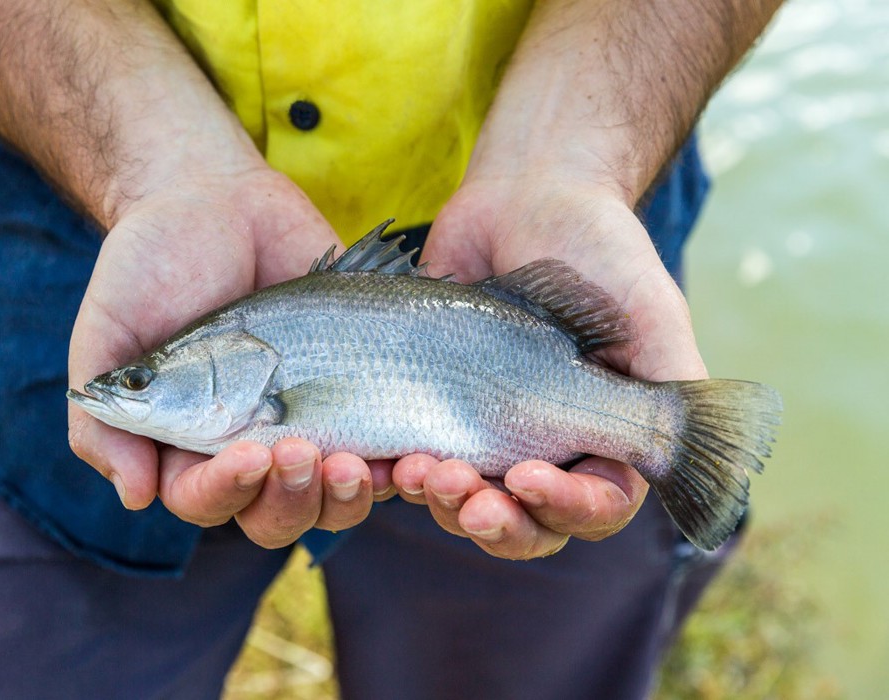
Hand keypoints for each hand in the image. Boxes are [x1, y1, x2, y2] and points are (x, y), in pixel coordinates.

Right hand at [68, 167, 385, 546]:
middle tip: (304, 452)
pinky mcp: (359, 397)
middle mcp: (248, 446)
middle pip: (275, 517)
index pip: (203, 500)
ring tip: (354, 462)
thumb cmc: (152, 265)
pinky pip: (385, 453)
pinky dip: (397, 466)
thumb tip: (135, 496)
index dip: (226, 490)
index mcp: (186, 445)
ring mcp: (308, 425)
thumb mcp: (109, 332)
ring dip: (345, 497)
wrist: (217, 199)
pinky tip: (406, 453)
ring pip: (332, 501)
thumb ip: (104, 416)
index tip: (249, 451)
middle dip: (292, 501)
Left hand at [392, 175, 707, 558]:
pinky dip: (398, 473)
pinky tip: (384, 458)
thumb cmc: (598, 249)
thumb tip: (710, 474)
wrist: (525, 195)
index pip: (597, 507)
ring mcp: (487, 434)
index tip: (527, 475)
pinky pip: (413, 464)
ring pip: (465, 504)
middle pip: (526, 524)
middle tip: (465, 494)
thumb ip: (672, 387)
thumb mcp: (649, 313)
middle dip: (495, 521)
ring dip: (442, 501)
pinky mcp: (432, 413)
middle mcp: (548, 447)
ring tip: (417, 469)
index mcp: (606, 437)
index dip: (565, 506)